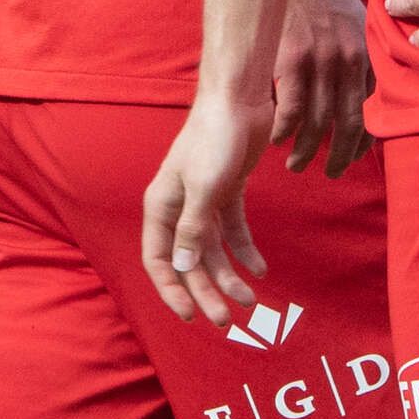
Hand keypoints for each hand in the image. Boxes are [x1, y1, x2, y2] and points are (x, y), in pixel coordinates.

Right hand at [141, 93, 269, 324]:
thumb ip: (192, 228)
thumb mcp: (203, 186)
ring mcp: (203, 202)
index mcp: (161, 208)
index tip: (191, 316)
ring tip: (251, 301)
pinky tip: (260, 269)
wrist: (239, 98)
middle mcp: (178, 209)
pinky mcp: (227, 192)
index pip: (159, 261)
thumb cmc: (214, 138)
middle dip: (207, 292)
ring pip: (214, 251)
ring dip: (230, 276)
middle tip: (227, 320)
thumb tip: (181, 267)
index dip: (172, 291)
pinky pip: (234, 230)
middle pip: (190, 262)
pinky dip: (246, 250)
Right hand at [270, 0, 373, 176]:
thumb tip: (364, 92)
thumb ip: (361, 54)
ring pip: (319, 123)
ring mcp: (321, 60)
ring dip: (308, 151)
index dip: (363, 140)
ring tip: (299, 164)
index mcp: (367, 52)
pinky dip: (284, 132)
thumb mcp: (354, 19)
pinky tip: (276, 141)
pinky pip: (290, 111)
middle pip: (350, 123)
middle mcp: (349, 59)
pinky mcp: (291, 60)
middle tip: (330, 172)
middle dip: (341, 155)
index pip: (372, 108)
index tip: (353, 156)